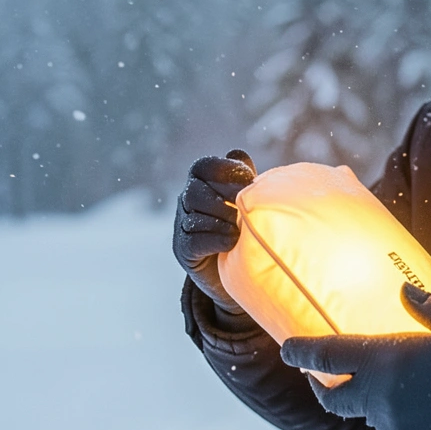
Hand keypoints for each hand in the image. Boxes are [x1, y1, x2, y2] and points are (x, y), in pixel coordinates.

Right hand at [173, 149, 255, 313]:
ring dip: (222, 217)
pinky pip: (194, 238)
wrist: (236, 276)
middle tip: (245, 208)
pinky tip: (233, 242)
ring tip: (241, 228)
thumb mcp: (247, 204)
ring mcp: (182, 226)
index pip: (203, 167)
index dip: (224, 169)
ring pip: (194, 211)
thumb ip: (243, 180)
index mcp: (202, 185)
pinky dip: (216, 238)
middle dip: (224, 196)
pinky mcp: (183, 250)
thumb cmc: (245, 232)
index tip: (248, 179)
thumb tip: (238, 153)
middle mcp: (187, 202)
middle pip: (196, 189)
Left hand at [279, 283, 430, 429]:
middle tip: (318, 371)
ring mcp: (394, 422)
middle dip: (320, 383)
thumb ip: (430, 307)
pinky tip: (409, 398)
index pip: (327, 356)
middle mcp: (382, 394)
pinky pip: (388, 425)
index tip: (286, 347)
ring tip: (378, 380)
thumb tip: (405, 291)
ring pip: (363, 410)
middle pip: (332, 395)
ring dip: (362, 397)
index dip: (301, 351)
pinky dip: (388, 411)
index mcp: (389, 357)